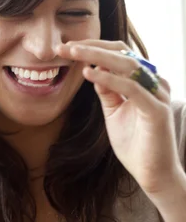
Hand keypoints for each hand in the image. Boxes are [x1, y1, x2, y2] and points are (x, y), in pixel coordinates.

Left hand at [57, 39, 183, 194]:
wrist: (153, 175)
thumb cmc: (135, 144)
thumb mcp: (114, 112)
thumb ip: (107, 91)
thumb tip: (93, 69)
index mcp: (145, 80)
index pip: (119, 53)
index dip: (94, 47)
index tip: (67, 48)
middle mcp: (154, 82)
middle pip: (121, 53)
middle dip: (91, 47)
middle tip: (65, 46)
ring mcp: (158, 94)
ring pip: (126, 65)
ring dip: (96, 56)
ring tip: (73, 53)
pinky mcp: (157, 109)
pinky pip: (131, 87)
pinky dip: (108, 78)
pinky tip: (88, 74)